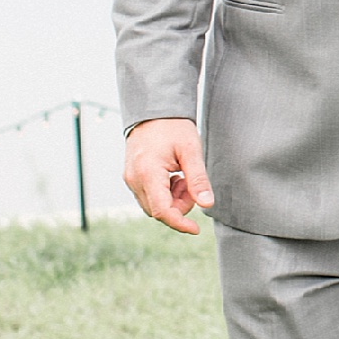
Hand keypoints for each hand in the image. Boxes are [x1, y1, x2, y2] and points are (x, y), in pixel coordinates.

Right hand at [124, 117, 214, 232]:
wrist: (154, 110)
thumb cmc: (173, 127)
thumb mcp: (191, 150)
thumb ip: (198, 179)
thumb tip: (207, 205)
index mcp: (147, 173)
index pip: (162, 211)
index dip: (180, 223)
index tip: (196, 229)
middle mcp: (134, 179)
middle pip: (158, 211)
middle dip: (179, 205)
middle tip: (191, 183)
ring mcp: (130, 179)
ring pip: (153, 205)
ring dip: (172, 199)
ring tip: (182, 176)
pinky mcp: (132, 177)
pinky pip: (149, 196)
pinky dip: (164, 193)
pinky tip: (173, 176)